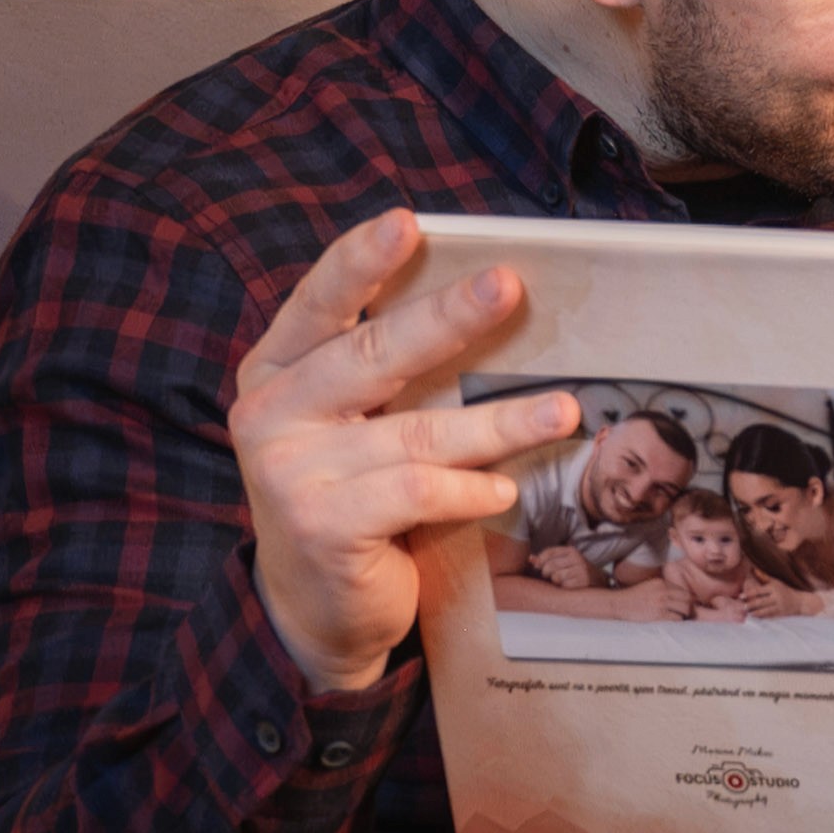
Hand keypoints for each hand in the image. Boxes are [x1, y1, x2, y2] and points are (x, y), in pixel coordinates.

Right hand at [232, 213, 556, 692]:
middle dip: (447, 317)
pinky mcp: (320, 525)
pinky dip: (469, 489)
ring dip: (500, 423)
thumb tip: (488, 309)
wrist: (319, 608)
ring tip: (563, 412)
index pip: (317, 305)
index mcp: (276, 372)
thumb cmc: (357, 497)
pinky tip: (504, 490)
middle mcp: (270, 414)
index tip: (407, 224)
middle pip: (372, 356)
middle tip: (508, 287)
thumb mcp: (360, 427)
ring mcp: (289, 472)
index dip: (359, 263)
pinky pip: (415, 491)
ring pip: (415, 433)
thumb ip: (392, 376)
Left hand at [529, 545, 596, 590]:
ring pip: (556, 577)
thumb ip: (547, 560)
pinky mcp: (584, 581)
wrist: (598, 580)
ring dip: (556, 581)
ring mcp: (581, 569)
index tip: (537, 567)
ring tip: (561, 580)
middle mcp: (577, 558)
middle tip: (550, 575)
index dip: (540, 560)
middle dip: (546, 573)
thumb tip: (530, 559)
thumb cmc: (574, 570)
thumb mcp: (563, 561)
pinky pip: (565, 585)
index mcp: (571, 550)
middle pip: (550, 566)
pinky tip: (569, 585)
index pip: (549, 552)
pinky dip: (564, 587)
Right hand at [613, 580, 694, 622]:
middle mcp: (663, 591)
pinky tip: (672, 622)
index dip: (687, 599)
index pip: (683, 590)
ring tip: (680, 618)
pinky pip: (677, 618)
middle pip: (687, 599)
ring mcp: (661, 602)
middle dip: (689, 607)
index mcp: (661, 582)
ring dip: (684, 615)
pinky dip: (678, 621)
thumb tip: (679, 597)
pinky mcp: (658, 614)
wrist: (618, 604)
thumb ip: (663, 589)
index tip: (688, 605)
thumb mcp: (648, 587)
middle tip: (688, 613)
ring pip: (685, 609)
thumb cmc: (632, 598)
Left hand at [735, 580, 821, 620]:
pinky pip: (768, 616)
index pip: (759, 591)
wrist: (801, 602)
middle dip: (750, 605)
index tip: (741, 596)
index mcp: (774, 587)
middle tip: (742, 606)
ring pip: (764, 610)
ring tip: (747, 612)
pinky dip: (761, 617)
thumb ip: (764, 577)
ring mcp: (779, 606)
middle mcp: (777, 597)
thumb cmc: (786, 590)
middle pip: (760, 602)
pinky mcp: (780, 614)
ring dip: (754, 612)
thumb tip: (753, 569)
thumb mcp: (776, 582)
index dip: (749, 594)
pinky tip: (755, 617)